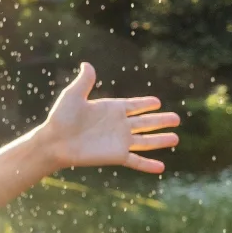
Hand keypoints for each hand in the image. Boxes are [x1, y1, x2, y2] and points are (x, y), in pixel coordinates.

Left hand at [36, 62, 179, 174]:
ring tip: (176, 139)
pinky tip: (161, 167)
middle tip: (176, 119)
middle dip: (161, 121)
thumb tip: (87, 64)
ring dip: (161, 140)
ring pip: (146, 141)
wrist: (55, 142)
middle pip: (146, 122)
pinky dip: (149, 165)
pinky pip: (137, 160)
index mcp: (111, 109)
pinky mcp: (116, 156)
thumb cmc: (61, 118)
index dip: (146, 104)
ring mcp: (119, 141)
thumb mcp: (73, 95)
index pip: (134, 105)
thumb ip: (84, 81)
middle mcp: (118, 125)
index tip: (157, 103)